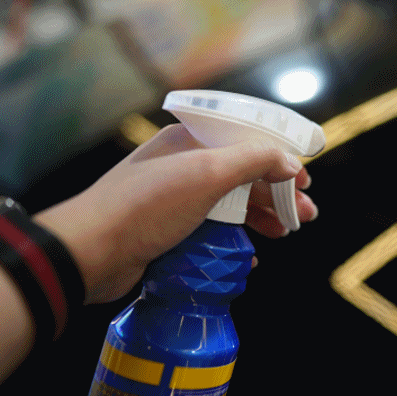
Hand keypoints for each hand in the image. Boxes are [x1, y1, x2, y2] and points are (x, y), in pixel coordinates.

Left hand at [33, 124, 317, 304]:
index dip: (280, 158)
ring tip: (286, 233)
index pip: (246, 140)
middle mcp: (183, 166)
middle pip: (243, 174)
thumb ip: (253, 161)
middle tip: (306, 214)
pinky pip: (212, 231)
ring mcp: (175, 200)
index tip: (305, 180)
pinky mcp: (168, 231)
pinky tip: (251, 256)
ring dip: (262, 217)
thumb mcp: (206, 174)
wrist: (89, 252)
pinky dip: (236, 241)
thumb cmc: (147, 206)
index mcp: (189, 141)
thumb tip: (290, 162)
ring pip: (230, 204)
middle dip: (278, 193)